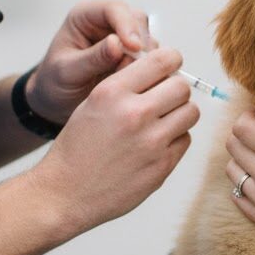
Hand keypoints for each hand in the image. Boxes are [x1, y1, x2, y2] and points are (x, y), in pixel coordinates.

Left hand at [26, 0, 152, 123]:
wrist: (57, 101)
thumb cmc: (54, 82)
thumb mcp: (67, 72)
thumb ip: (92, 58)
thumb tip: (117, 44)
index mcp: (85, 17)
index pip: (113, 9)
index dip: (127, 25)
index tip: (134, 47)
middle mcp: (106, 23)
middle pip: (136, 21)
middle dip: (140, 43)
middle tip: (133, 67)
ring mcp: (122, 39)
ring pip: (147, 38)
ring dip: (145, 58)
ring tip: (128, 78)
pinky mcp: (133, 55)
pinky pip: (151, 57)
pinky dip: (148, 69)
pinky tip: (137, 82)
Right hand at [30, 48, 199, 234]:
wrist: (64, 194)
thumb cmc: (77, 149)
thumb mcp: (91, 103)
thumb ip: (125, 84)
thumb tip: (160, 65)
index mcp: (112, 93)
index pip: (163, 60)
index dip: (171, 61)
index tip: (169, 68)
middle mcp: (134, 114)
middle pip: (182, 87)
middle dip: (175, 90)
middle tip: (164, 99)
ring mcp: (152, 141)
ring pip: (190, 112)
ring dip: (180, 114)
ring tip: (162, 121)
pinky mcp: (162, 165)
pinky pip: (185, 139)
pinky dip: (175, 139)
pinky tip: (155, 145)